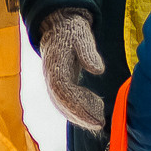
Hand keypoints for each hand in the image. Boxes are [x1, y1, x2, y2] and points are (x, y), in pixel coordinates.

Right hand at [38, 10, 107, 133]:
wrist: (60, 26)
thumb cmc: (73, 30)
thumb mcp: (82, 35)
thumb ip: (88, 52)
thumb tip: (98, 70)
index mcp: (55, 66)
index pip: (64, 92)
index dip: (78, 106)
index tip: (95, 116)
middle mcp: (51, 77)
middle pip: (62, 103)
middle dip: (80, 116)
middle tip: (99, 124)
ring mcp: (53, 81)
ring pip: (62, 105)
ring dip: (79, 117)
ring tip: (98, 122)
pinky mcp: (59, 84)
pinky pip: (65, 102)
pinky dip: (77, 111)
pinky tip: (93, 113)